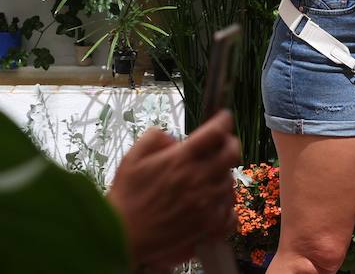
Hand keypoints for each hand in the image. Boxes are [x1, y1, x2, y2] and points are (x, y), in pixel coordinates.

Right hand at [106, 111, 241, 268]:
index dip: (223, 121)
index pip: (215, 132)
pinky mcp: (208, 228)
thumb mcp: (132, 157)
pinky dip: (227, 206)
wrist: (123, 236)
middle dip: (231, 143)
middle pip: (232, 154)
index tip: (224, 118)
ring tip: (211, 177)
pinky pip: (231, 214)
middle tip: (224, 143)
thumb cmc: (126, 196)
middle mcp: (199, 180)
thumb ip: (155, 138)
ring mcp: (207, 205)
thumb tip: (174, 139)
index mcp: (181, 160)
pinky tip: (216, 204)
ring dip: (224, 175)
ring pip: (230, 183)